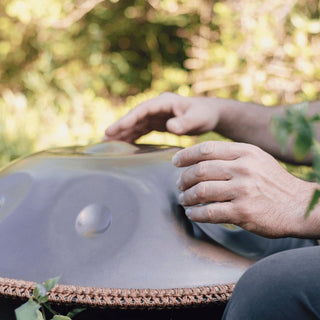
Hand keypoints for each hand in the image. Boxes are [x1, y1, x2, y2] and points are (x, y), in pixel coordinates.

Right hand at [104, 92, 223, 141]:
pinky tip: (125, 145)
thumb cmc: (204, 115)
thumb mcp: (198, 119)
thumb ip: (185, 123)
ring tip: (108, 144)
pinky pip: (142, 130)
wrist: (210, 115)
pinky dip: (133, 137)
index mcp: (164, 102)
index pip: (141, 111)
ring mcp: (157, 115)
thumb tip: (170, 127)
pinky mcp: (158, 123)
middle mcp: (157, 108)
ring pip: (136, 124)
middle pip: (134, 117)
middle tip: (103, 140)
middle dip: (119, 128)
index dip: (126, 120)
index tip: (112, 130)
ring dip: (123, 133)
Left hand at [173, 141, 316, 237]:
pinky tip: (192, 213)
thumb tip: (200, 159)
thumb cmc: (273, 182)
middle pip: (200, 170)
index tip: (175, 162)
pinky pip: (210, 212)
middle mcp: (244, 168)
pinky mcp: (243, 212)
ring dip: (187, 197)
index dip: (186, 155)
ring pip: (202, 191)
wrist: (299, 206)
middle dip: (183, 179)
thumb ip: (232, 156)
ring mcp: (243, 190)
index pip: (206, 149)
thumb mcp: (257, 159)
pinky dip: (196, 213)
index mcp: (245, 152)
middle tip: (179, 185)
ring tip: (184, 199)